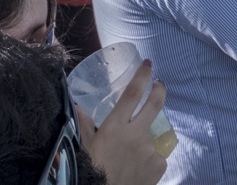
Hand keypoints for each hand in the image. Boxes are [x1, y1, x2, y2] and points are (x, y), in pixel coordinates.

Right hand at [78, 61, 168, 184]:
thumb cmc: (89, 171)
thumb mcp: (83, 148)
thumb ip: (83, 125)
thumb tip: (77, 105)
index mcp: (115, 127)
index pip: (132, 94)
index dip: (142, 76)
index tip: (148, 65)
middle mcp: (136, 134)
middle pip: (154, 104)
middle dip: (159, 90)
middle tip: (159, 84)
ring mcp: (150, 149)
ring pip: (149, 137)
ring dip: (141, 142)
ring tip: (127, 158)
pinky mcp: (159, 164)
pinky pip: (155, 156)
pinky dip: (147, 159)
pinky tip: (135, 169)